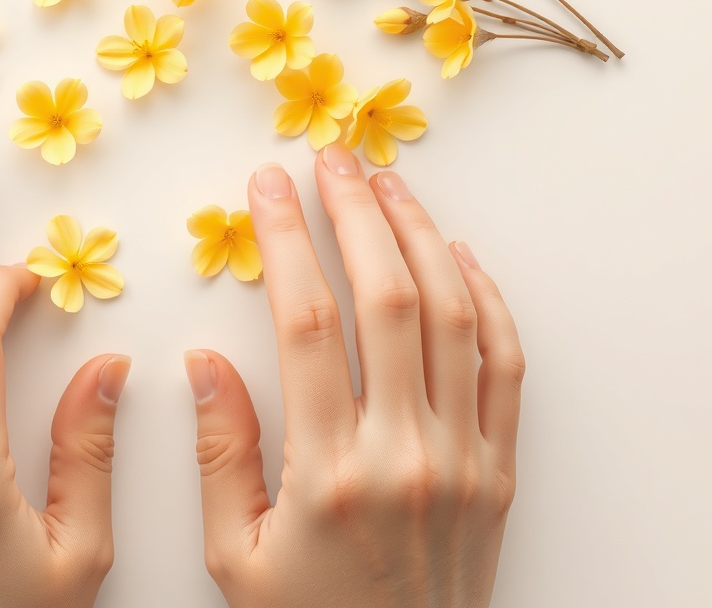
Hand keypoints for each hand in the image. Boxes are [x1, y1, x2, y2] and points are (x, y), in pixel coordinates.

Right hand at [184, 146, 524, 607]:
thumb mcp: (237, 555)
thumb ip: (221, 452)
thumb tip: (205, 360)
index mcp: (328, 472)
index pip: (307, 322)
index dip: (286, 241)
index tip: (266, 188)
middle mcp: (405, 453)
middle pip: (386, 298)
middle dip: (354, 212)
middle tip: (330, 157)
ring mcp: (463, 457)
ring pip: (451, 316)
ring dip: (419, 236)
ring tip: (387, 183)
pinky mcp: (500, 468)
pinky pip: (505, 363)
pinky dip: (488, 298)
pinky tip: (457, 254)